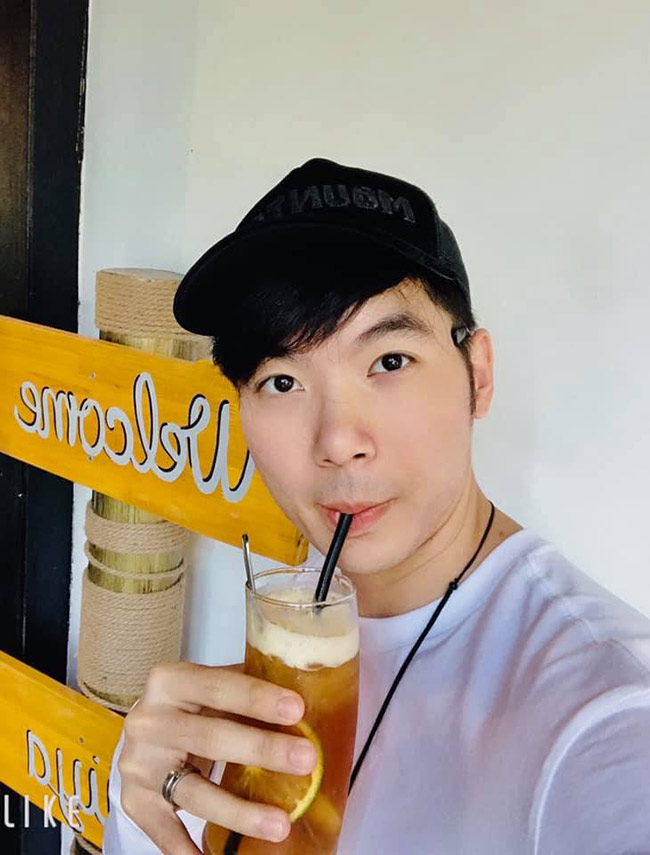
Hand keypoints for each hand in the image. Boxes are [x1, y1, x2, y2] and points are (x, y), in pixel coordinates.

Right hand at [117, 661, 316, 853]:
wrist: (144, 730)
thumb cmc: (189, 705)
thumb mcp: (210, 688)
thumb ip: (246, 688)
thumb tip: (308, 694)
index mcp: (170, 681)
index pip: (218, 686)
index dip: (257, 698)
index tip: (296, 709)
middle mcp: (149, 721)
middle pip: (211, 738)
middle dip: (262, 750)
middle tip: (305, 760)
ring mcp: (140, 764)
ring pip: (195, 792)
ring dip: (240, 812)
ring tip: (280, 824)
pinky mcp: (136, 800)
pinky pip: (165, 832)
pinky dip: (188, 849)